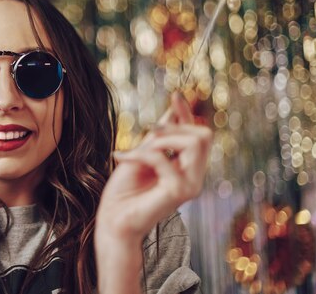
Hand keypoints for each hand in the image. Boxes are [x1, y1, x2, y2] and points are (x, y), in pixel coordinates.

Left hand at [94, 92, 211, 293]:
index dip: (187, 114)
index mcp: (187, 168)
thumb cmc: (124, 190)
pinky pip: (163, 158)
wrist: (112, 219)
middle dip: (173, 126)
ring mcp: (190, 186)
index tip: (175, 96)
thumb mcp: (142, 154)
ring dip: (161, 138)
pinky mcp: (179, 193)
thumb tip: (171, 112)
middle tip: (147, 134)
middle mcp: (194, 177)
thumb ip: (159, 137)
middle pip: (203, 135)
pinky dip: (139, 154)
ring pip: (195, 142)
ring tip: (136, 149)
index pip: (199, 135)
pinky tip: (120, 157)